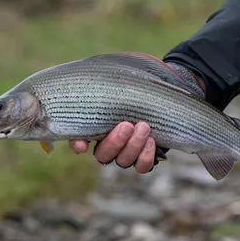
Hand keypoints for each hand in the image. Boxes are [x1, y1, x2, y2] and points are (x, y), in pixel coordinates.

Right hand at [68, 53, 205, 173]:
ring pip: (123, 161)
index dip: (77, 145)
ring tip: (144, 126)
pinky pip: (142, 167)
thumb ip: (108, 84)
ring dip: (133, 145)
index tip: (82, 145)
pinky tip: (152, 141)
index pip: (78, 141)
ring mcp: (127, 154)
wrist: (162, 98)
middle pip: (103, 155)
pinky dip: (146, 156)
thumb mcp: (121, 85)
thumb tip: (96, 73)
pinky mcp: (144, 159)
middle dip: (115, 141)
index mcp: (96, 128)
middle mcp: (109, 145)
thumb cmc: (136, 91)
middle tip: (126, 125)